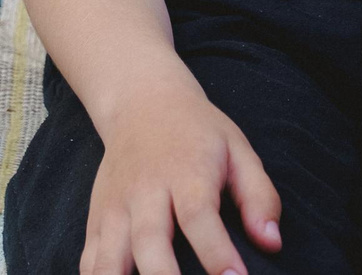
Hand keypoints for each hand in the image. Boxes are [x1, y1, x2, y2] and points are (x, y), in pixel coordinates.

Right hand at [84, 74, 282, 274]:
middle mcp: (146, 192)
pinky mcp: (96, 220)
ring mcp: (115, 207)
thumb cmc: (198, 133)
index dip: (216, 252)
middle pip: (149, 240)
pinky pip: (89, 260)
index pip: (199, 216)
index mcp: (187, 173)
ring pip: (110, 256)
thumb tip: (271, 242)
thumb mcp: (238, 150)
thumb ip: (259, 196)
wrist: (143, 103)